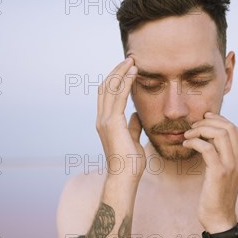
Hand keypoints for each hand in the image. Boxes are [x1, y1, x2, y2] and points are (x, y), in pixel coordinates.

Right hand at [96, 57, 144, 180]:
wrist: (124, 177)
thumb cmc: (130, 163)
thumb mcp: (133, 140)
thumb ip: (133, 126)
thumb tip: (136, 115)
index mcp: (105, 123)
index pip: (107, 95)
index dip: (116, 80)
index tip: (128, 69)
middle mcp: (102, 119)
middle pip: (106, 87)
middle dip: (117, 71)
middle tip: (130, 59)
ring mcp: (104, 120)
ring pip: (110, 88)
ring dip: (121, 72)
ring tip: (133, 61)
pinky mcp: (111, 123)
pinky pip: (118, 96)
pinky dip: (125, 82)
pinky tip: (134, 73)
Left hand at [182, 112, 237, 232]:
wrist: (219, 218)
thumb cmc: (216, 197)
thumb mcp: (222, 173)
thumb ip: (220, 157)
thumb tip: (207, 141)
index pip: (234, 128)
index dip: (219, 119)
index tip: (204, 118)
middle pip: (228, 127)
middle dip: (208, 122)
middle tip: (193, 126)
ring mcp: (230, 166)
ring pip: (219, 134)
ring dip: (200, 130)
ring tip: (188, 135)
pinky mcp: (219, 173)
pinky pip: (207, 148)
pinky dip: (194, 142)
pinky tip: (186, 145)